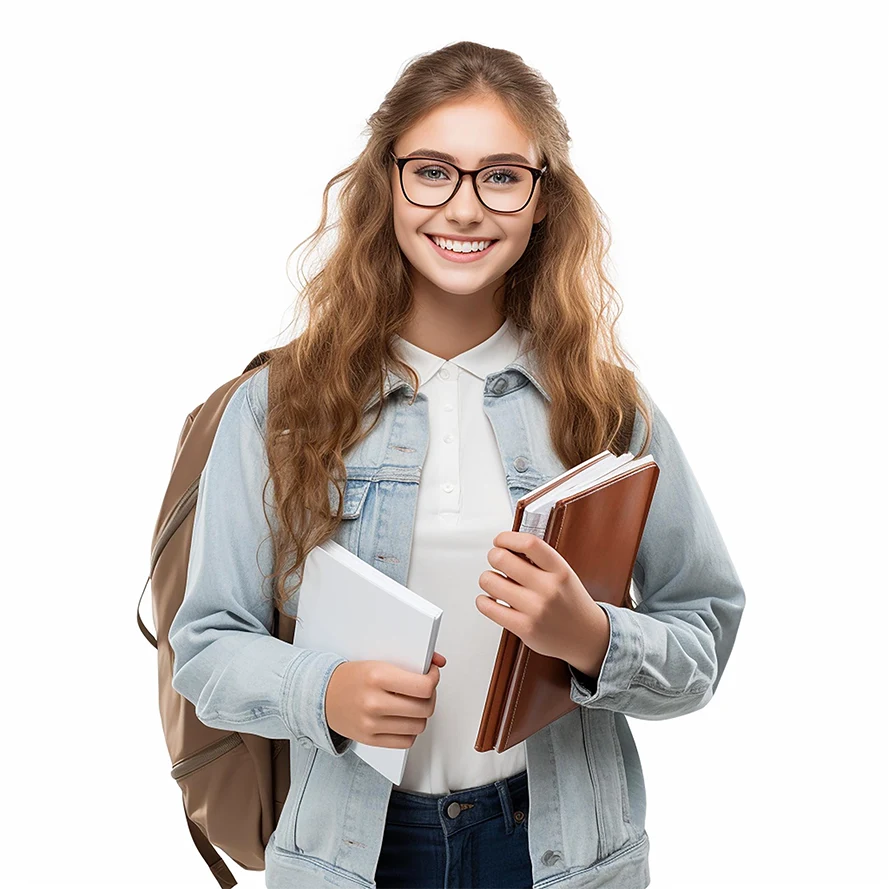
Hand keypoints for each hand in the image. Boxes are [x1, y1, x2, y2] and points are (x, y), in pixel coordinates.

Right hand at [325, 651, 446, 748]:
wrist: (322, 695)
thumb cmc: (352, 677)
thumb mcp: (379, 660)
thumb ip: (411, 660)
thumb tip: (439, 661)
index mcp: (377, 676)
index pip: (423, 686)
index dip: (433, 680)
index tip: (431, 675)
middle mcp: (374, 702)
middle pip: (424, 708)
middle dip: (430, 697)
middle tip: (424, 690)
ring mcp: (371, 724)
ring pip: (418, 726)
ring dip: (421, 715)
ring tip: (413, 705)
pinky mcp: (369, 740)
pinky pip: (406, 741)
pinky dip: (410, 730)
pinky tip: (404, 719)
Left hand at [477, 532, 607, 674]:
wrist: (586, 637)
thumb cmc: (570, 602)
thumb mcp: (563, 573)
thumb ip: (538, 559)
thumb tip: (506, 545)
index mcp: (560, 569)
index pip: (528, 543)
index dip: (507, 538)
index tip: (500, 541)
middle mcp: (548, 588)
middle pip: (502, 558)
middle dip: (493, 556)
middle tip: (496, 560)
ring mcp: (536, 609)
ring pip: (489, 581)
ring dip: (487, 579)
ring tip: (496, 583)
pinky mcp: (524, 628)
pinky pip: (487, 607)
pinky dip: (483, 601)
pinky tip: (492, 600)